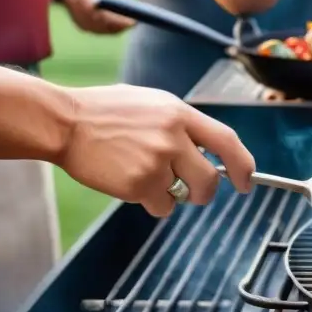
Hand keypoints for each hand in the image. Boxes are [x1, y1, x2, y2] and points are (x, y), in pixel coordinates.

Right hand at [56, 85, 255, 217]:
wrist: (64, 122)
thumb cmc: (105, 113)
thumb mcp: (152, 104)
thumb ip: (182, 125)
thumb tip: (208, 152)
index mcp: (180, 113)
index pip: (227, 141)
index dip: (243, 165)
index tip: (247, 182)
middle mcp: (173, 136)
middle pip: (210, 179)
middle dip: (205, 192)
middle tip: (192, 192)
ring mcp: (157, 161)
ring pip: (183, 196)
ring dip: (170, 195)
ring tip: (144, 175)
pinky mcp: (140, 183)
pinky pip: (161, 206)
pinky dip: (151, 202)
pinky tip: (130, 183)